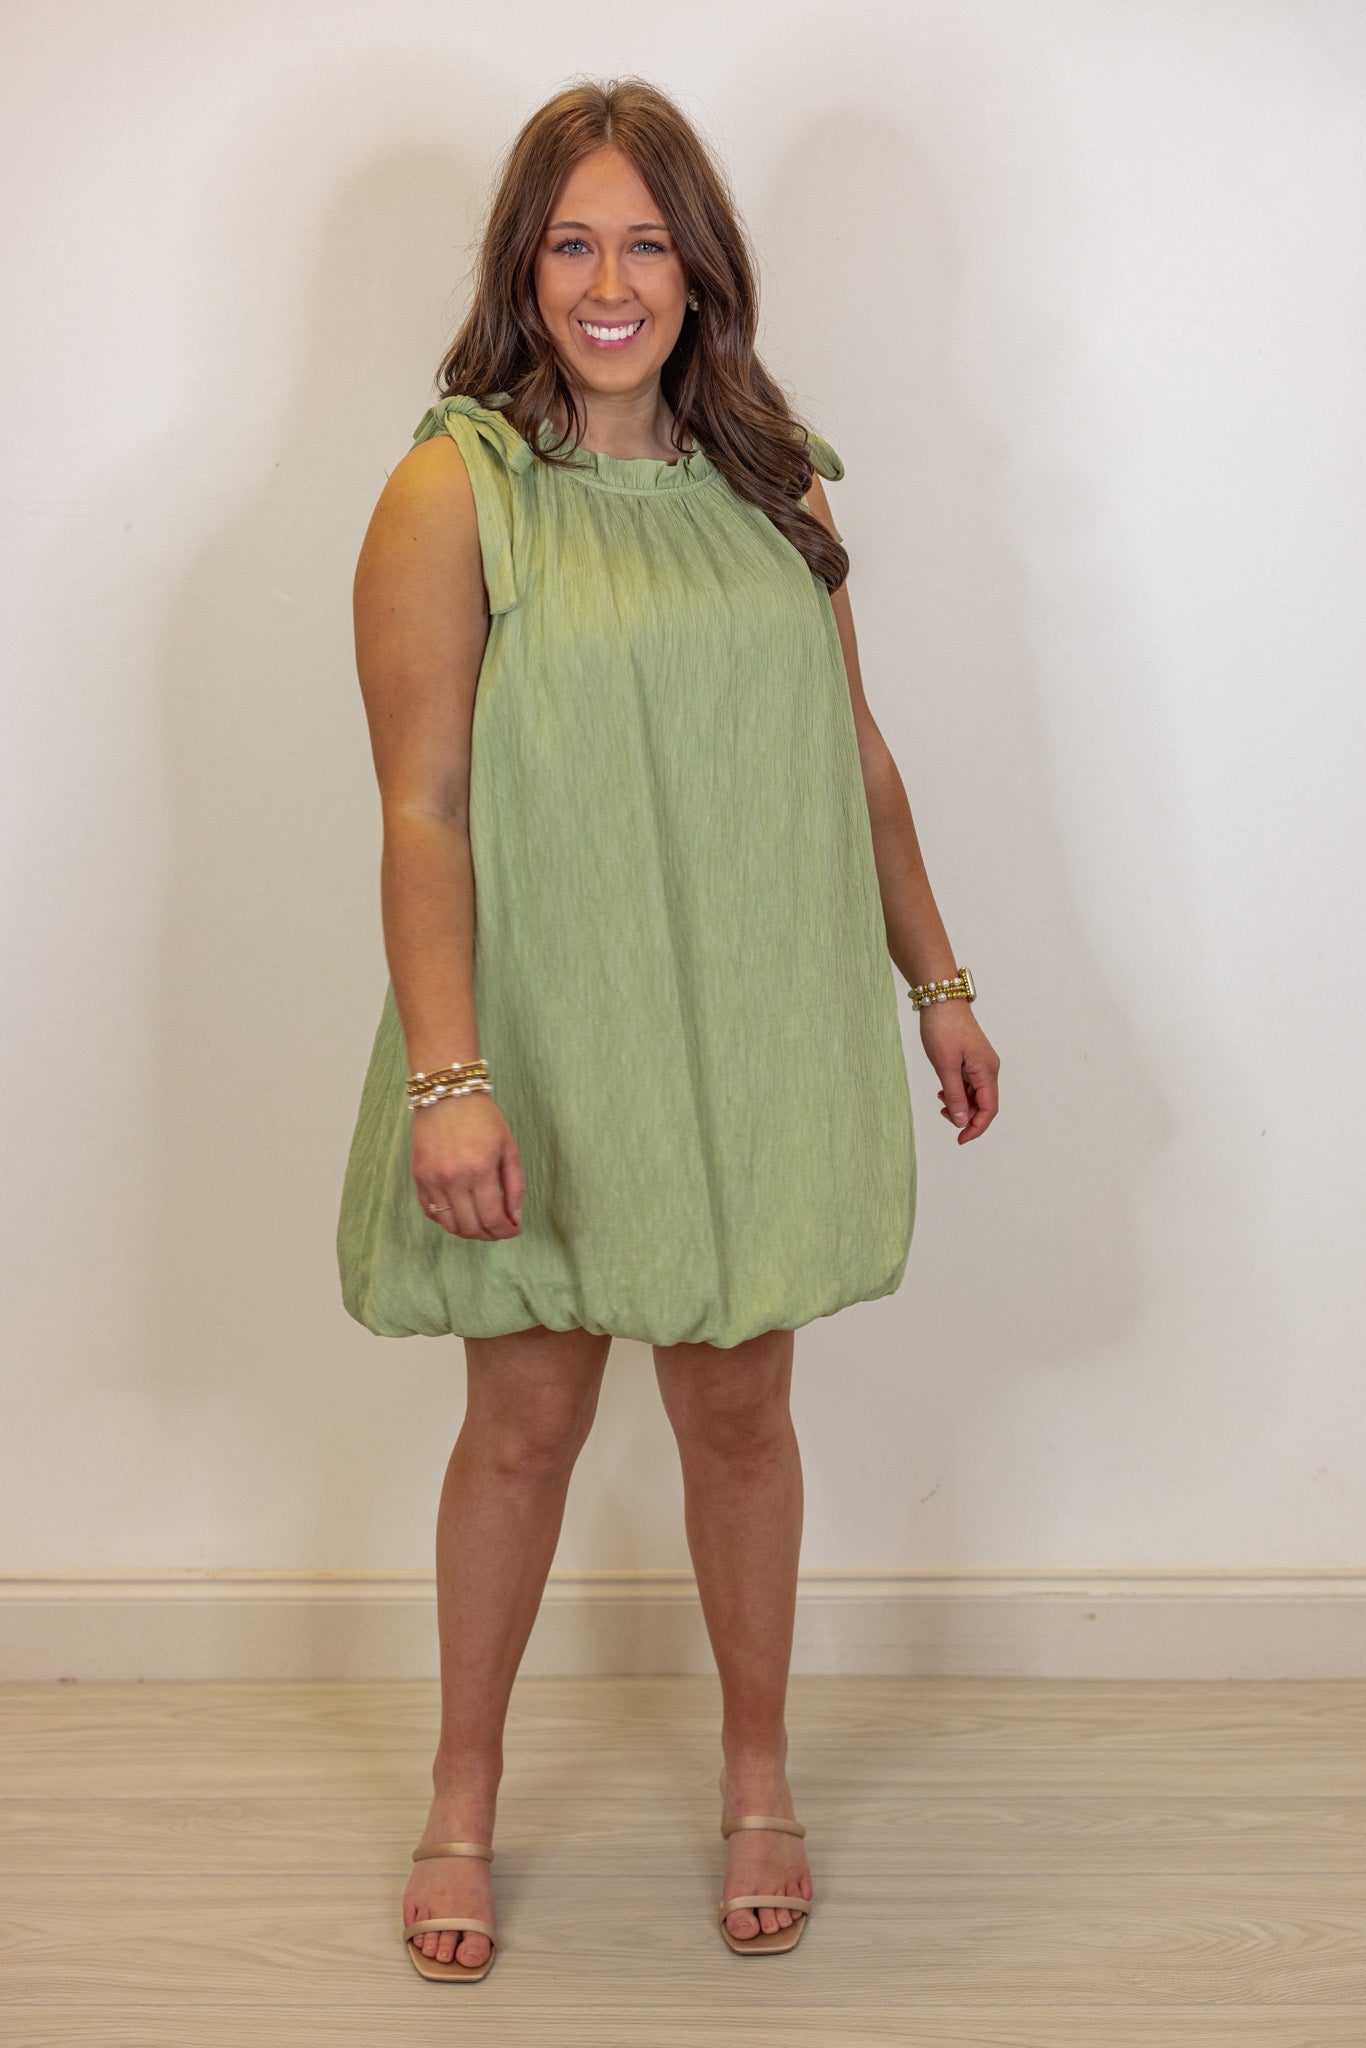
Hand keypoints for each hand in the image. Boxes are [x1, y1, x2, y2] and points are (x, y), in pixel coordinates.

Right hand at [412, 1091, 524, 1237]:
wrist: (447, 1094)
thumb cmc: (483, 1118)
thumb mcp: (509, 1147)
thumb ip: (514, 1185)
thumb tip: (515, 1218)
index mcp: (480, 1171)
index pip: (492, 1219)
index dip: (505, 1232)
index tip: (514, 1230)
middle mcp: (453, 1179)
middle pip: (470, 1227)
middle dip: (489, 1235)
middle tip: (499, 1229)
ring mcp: (432, 1179)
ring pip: (449, 1225)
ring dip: (468, 1231)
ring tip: (481, 1223)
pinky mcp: (418, 1176)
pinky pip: (430, 1211)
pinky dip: (446, 1220)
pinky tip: (460, 1212)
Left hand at [919, 1002, 998, 1143]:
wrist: (941, 999)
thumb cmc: (943, 1029)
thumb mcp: (945, 1066)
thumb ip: (954, 1095)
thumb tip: (961, 1121)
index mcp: (987, 1071)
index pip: (989, 1109)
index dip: (977, 1128)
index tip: (960, 1139)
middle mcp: (988, 1068)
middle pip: (984, 1104)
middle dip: (966, 1115)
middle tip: (943, 1114)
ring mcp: (981, 1063)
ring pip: (976, 1094)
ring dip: (961, 1104)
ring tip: (941, 1101)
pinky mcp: (972, 1058)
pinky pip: (969, 1083)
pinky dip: (958, 1092)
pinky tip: (942, 1091)